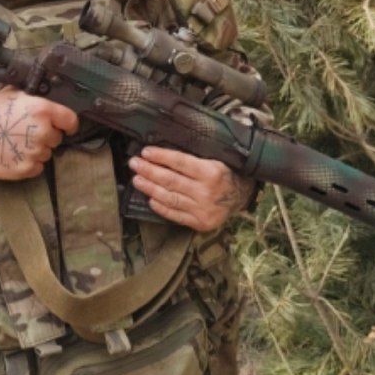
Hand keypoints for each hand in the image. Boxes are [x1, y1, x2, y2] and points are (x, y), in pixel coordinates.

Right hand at [0, 86, 78, 180]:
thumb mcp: (13, 93)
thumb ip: (34, 95)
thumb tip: (47, 92)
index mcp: (42, 110)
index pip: (70, 119)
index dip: (68, 123)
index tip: (66, 126)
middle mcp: (42, 131)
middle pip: (57, 137)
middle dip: (47, 135)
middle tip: (29, 132)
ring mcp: (35, 152)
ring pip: (47, 153)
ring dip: (38, 149)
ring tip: (19, 142)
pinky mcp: (26, 168)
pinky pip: (38, 167)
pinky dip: (30, 163)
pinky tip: (16, 153)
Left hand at [128, 146, 255, 231]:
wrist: (241, 197)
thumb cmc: (224, 173)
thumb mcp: (214, 159)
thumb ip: (193, 158)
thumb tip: (163, 153)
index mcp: (211, 171)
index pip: (180, 162)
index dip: (161, 156)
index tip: (145, 152)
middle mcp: (206, 192)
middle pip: (171, 180)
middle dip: (149, 171)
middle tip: (134, 164)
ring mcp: (202, 209)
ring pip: (170, 197)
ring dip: (150, 188)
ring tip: (137, 179)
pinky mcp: (200, 223)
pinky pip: (175, 215)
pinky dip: (161, 207)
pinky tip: (150, 198)